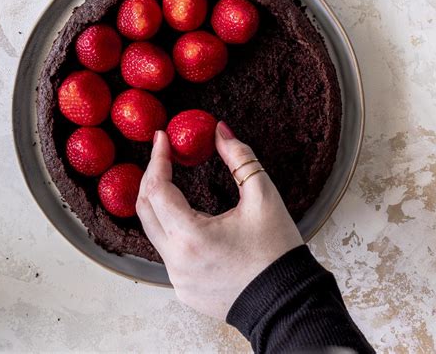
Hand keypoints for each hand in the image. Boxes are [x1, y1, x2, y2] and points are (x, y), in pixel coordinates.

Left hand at [136, 121, 302, 319]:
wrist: (289, 304)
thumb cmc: (278, 252)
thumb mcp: (264, 196)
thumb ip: (239, 157)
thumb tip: (220, 131)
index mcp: (192, 237)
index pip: (158, 189)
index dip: (157, 158)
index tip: (162, 138)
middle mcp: (177, 261)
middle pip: (146, 209)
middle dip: (151, 176)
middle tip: (162, 154)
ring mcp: (178, 279)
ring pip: (155, 232)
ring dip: (160, 204)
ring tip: (172, 179)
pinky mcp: (184, 290)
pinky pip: (169, 253)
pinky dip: (173, 229)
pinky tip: (187, 217)